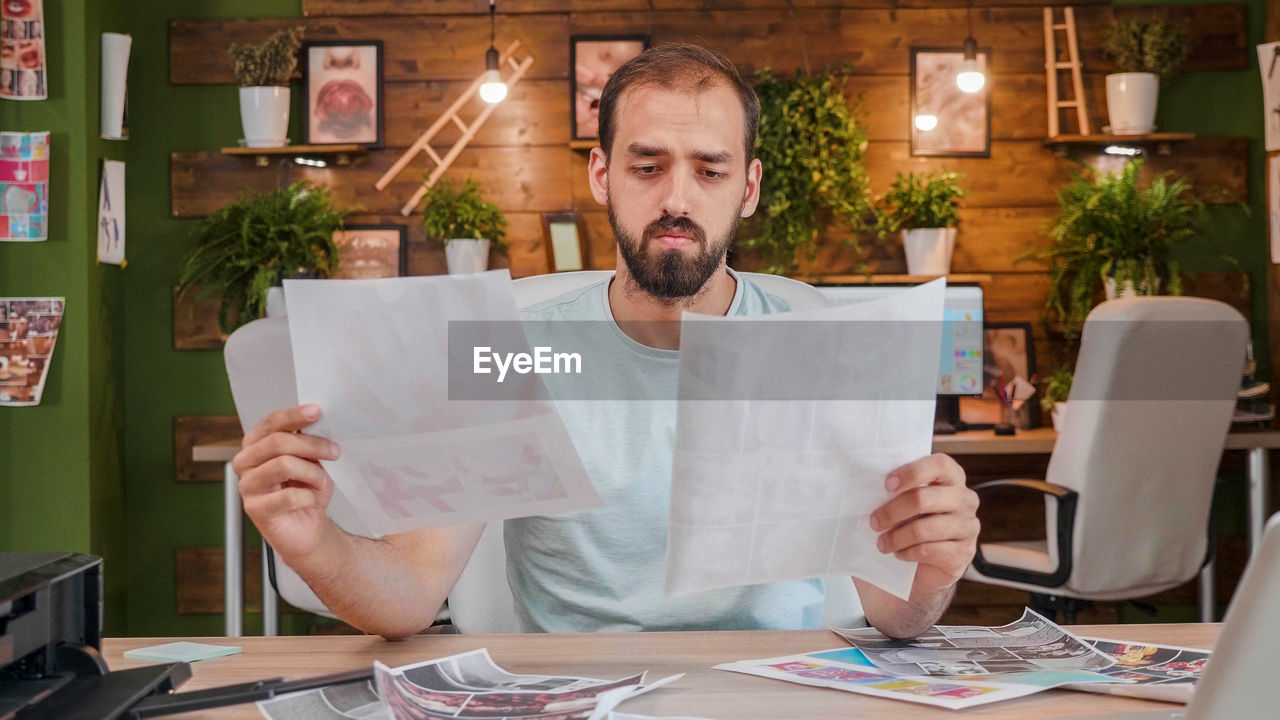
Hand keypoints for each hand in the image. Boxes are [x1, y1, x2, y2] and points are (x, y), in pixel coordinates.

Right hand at [232, 404, 341, 561]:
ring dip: (312, 473)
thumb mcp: (311, 461)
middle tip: (334, 451)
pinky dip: (308, 496)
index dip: (294, 416)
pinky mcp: (255, 509)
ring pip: (283, 465)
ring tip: (322, 483)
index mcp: (256, 445)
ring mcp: (247, 486)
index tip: (316, 411)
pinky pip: (287, 496)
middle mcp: (246, 462)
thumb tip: (317, 421)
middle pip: (277, 442)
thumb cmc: (306, 492)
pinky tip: (311, 500)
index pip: (271, 423)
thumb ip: (307, 443)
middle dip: (312, 445)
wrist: (307, 529)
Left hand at [869, 453, 978, 596]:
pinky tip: (899, 554)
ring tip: (882, 543)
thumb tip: (866, 485)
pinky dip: (907, 553)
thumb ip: (897, 489)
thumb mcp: (906, 501)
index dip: (912, 472)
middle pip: (922, 499)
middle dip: (891, 512)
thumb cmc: (912, 522)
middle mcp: (966, 499)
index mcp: (953, 478)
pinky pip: (928, 551)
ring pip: (922, 529)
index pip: (940, 465)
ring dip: (896, 537)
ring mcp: (968, 526)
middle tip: (874, 522)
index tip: (887, 485)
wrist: (926, 565)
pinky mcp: (964, 553)